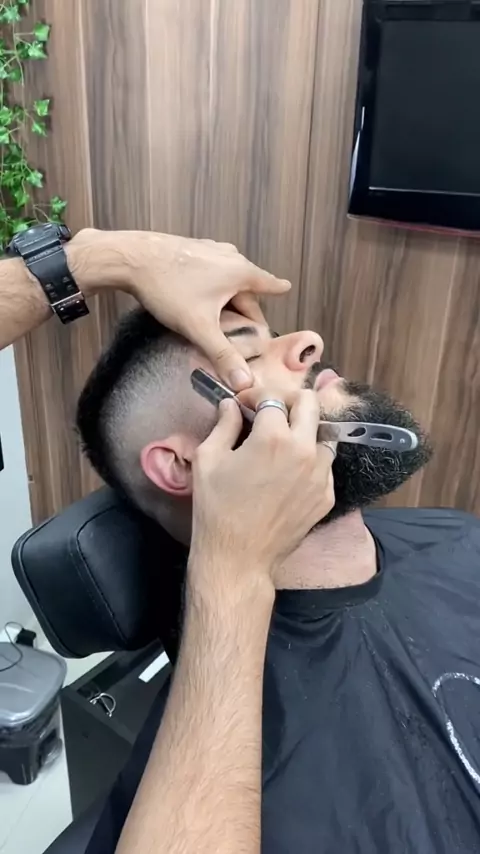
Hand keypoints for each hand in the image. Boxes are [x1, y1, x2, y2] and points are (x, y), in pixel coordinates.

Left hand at [69, 229, 289, 390]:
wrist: (130, 257)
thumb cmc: (168, 289)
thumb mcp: (199, 327)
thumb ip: (223, 355)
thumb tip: (245, 382)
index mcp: (240, 271)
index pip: (269, 284)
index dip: (277, 291)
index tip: (286, 289)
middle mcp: (230, 256)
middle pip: (246, 287)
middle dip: (247, 307)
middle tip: (245, 330)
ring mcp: (210, 249)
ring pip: (228, 279)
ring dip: (229, 296)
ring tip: (221, 318)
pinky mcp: (192, 249)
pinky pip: (211, 271)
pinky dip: (212, 285)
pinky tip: (199, 297)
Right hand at [190, 390, 334, 591]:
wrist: (238, 557)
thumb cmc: (216, 508)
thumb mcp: (208, 459)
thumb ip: (224, 424)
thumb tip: (231, 405)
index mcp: (274, 438)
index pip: (274, 397)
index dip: (256, 396)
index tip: (244, 405)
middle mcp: (305, 451)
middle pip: (310, 404)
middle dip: (288, 401)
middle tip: (269, 412)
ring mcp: (321, 475)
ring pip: (323, 434)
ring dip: (303, 430)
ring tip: (282, 442)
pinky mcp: (326, 496)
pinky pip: (325, 465)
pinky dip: (310, 459)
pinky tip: (289, 470)